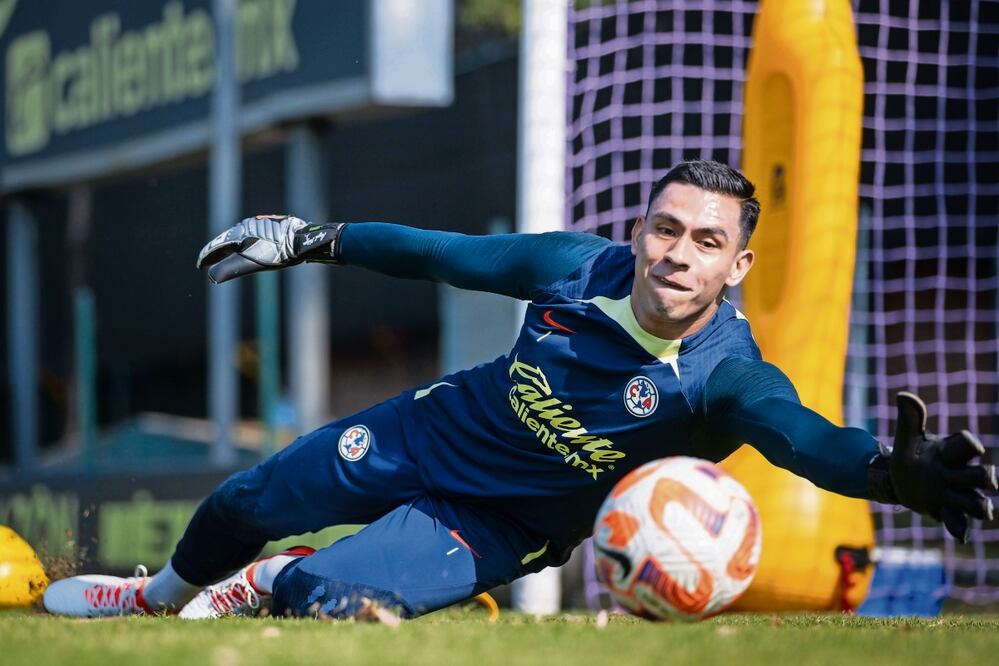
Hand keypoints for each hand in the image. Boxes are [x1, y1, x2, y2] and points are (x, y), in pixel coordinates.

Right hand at [196, 215, 344, 283]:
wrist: (302, 240)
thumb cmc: (279, 253)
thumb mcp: (253, 263)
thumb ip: (232, 269)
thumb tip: (212, 277)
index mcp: (239, 234)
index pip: (218, 247)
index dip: (208, 256)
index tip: (200, 265)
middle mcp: (246, 225)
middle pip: (225, 240)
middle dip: (216, 250)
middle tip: (207, 260)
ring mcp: (258, 224)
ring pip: (238, 236)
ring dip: (229, 246)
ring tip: (224, 254)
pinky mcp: (268, 224)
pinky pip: (249, 234)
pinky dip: (242, 242)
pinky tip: (247, 247)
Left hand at [888, 392, 995, 541]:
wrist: (898, 477)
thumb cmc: (910, 454)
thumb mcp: (906, 438)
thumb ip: (909, 419)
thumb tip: (903, 395)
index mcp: (948, 452)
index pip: (967, 445)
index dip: (972, 445)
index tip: (974, 447)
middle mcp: (956, 473)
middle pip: (980, 475)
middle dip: (986, 477)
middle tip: (989, 479)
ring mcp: (953, 493)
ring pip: (976, 502)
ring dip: (980, 505)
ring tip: (985, 509)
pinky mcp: (945, 510)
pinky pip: (957, 521)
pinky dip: (960, 528)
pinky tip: (960, 535)